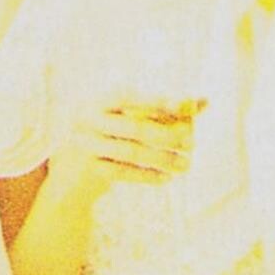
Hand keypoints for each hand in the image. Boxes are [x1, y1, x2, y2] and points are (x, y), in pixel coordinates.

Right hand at [51, 96, 201, 199]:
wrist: (70, 171)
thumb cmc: (110, 135)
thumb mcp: (129, 117)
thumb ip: (164, 109)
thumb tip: (204, 101)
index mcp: (99, 101)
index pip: (131, 96)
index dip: (158, 100)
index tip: (187, 105)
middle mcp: (88, 120)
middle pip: (134, 127)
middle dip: (167, 135)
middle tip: (193, 143)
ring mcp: (85, 145)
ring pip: (131, 152)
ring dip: (162, 159)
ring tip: (186, 164)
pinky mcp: (88, 169)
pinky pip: (123, 172)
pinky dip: (148, 175)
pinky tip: (167, 177)